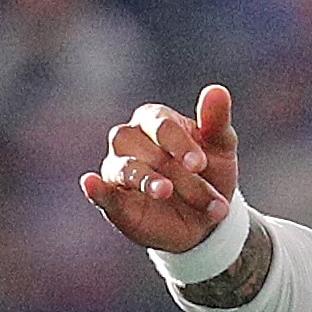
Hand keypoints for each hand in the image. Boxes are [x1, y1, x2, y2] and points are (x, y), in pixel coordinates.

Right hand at [80, 86, 241, 254]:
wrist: (207, 221)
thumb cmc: (210, 175)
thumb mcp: (221, 148)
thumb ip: (216, 121)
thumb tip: (217, 91)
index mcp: (155, 120)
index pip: (162, 125)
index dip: (181, 144)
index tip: (200, 165)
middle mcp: (130, 139)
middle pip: (148, 151)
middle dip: (180, 175)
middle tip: (208, 198)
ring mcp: (118, 168)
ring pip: (126, 168)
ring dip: (147, 181)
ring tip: (165, 191)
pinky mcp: (113, 199)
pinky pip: (101, 191)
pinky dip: (96, 188)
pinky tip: (90, 184)